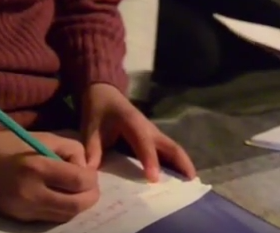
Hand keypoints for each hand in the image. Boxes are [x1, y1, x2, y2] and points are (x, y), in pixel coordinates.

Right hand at [0, 131, 98, 222]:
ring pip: (65, 216)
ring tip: (76, 191)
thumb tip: (86, 167)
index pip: (79, 181)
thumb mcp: (41, 136)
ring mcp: (25, 210)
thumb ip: (70, 149)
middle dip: (90, 195)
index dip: (91, 177)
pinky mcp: (19, 219)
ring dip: (77, 205)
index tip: (89, 170)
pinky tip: (60, 197)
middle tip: (90, 185)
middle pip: (76, 205)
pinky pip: (50, 219)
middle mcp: (32, 194)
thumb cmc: (6, 145)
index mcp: (38, 168)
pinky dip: (61, 210)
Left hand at [81, 83, 195, 181]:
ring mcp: (153, 133)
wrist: (105, 93)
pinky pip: (166, 151)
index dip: (150, 160)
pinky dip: (175, 163)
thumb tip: (89, 173)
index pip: (144, 143)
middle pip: (170, 145)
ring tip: (190, 184)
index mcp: (133, 122)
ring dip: (182, 164)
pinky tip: (177, 178)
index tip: (154, 178)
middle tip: (190, 183)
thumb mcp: (90, 128)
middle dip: (181, 163)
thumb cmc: (99, 110)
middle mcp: (149, 128)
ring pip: (172, 149)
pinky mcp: (152, 138)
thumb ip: (91, 150)